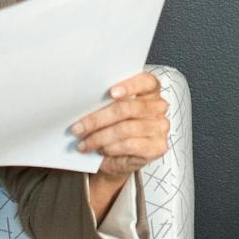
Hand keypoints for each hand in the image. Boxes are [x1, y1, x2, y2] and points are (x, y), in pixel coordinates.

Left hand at [71, 70, 167, 212]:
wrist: (118, 156)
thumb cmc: (112, 127)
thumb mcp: (107, 110)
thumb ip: (104, 102)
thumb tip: (83, 103)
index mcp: (149, 90)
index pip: (145, 81)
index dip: (129, 86)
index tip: (111, 93)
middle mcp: (158, 107)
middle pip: (128, 108)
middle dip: (98, 118)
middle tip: (78, 127)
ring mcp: (160, 127)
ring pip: (126, 129)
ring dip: (100, 137)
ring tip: (84, 143)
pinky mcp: (157, 147)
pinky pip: (131, 145)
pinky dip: (112, 147)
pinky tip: (100, 149)